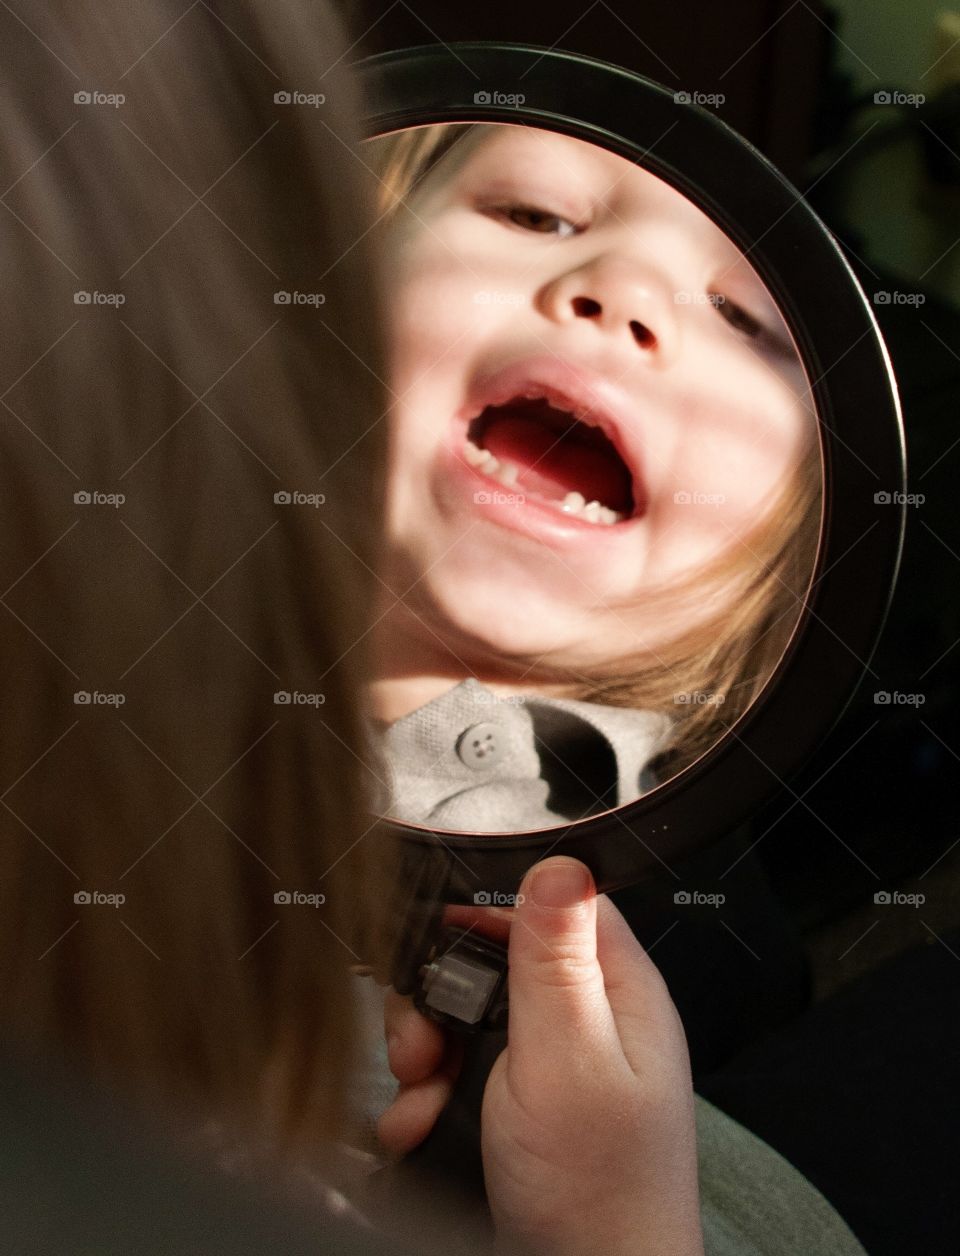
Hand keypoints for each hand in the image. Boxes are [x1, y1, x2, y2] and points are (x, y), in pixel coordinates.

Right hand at [378, 858, 703, 1255]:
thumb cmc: (598, 1197)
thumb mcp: (568, 1061)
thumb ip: (555, 962)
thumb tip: (559, 863)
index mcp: (618, 993)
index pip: (555, 905)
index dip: (492, 909)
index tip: (439, 931)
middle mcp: (588, 1021)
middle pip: (496, 959)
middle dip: (440, 994)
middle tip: (422, 1044)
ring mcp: (552, 1068)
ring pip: (466, 1015)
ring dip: (424, 1050)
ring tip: (419, 1097)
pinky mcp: (519, 1109)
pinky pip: (459, 1071)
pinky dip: (426, 1094)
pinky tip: (420, 1124)